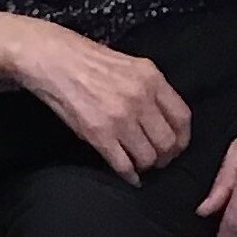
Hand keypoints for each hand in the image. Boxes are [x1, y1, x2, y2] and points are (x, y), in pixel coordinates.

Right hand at [0, 11, 190, 181]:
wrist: (53, 60)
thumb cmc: (87, 61)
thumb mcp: (129, 66)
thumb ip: (149, 89)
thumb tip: (162, 119)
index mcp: (152, 78)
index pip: (182, 117)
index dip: (182, 139)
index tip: (177, 146)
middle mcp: (140, 98)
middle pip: (168, 142)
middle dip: (165, 157)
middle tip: (157, 161)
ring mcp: (120, 117)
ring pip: (147, 157)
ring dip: (145, 166)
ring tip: (139, 165)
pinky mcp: (99, 134)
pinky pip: (123, 165)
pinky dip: (129, 176)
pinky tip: (128, 176)